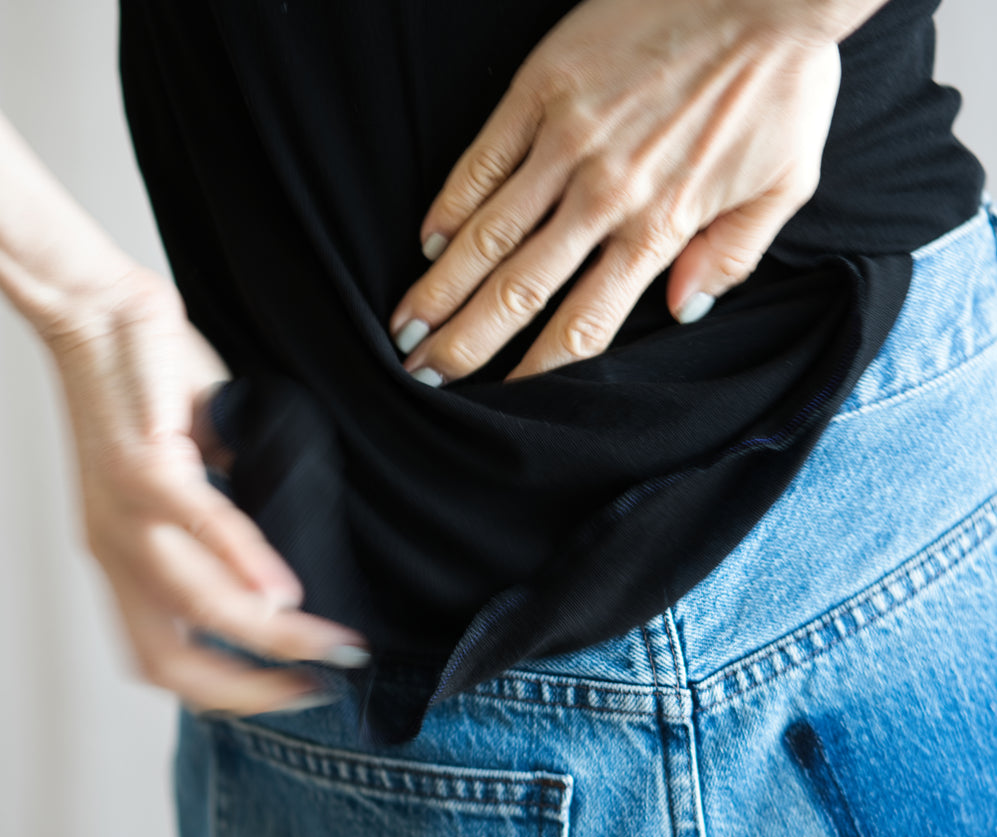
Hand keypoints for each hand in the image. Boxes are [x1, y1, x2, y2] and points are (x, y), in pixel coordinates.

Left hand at [45, 266, 369, 716]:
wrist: (90, 306)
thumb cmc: (140, 381)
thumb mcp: (180, 466)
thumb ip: (219, 514)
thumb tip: (279, 545)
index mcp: (119, 556)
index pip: (165, 658)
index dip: (228, 692)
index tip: (292, 693)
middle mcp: (113, 548)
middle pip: (171, 662)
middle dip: (250, 692)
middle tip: (315, 691)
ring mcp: (122, 510)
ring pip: (194, 604)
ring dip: (268, 638)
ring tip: (328, 645)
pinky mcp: (142, 461)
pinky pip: (198, 525)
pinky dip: (245, 564)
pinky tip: (287, 590)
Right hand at [388, 0, 842, 384]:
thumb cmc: (782, 81)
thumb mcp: (787, 180)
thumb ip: (734, 254)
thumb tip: (685, 312)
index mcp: (662, 225)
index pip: (583, 325)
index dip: (534, 372)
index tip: (499, 400)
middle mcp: (605, 195)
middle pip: (519, 291)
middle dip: (464, 344)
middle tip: (422, 376)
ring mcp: (566, 142)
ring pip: (487, 234)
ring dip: (439, 289)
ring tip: (404, 327)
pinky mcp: (541, 91)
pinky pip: (481, 161)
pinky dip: (449, 206)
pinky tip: (427, 242)